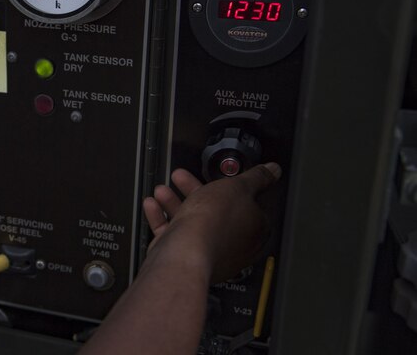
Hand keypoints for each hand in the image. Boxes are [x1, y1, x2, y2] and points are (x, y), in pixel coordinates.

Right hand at [143, 163, 280, 282]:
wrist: (184, 252)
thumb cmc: (214, 224)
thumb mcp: (238, 187)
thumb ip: (256, 178)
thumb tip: (273, 171)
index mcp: (254, 228)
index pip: (248, 204)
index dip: (230, 187)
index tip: (218, 177)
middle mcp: (233, 243)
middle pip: (215, 211)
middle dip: (195, 190)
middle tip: (183, 178)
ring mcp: (208, 251)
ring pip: (192, 222)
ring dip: (175, 202)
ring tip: (163, 190)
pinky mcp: (186, 256)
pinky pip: (173, 233)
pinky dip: (161, 218)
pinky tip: (153, 205)